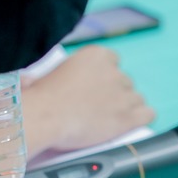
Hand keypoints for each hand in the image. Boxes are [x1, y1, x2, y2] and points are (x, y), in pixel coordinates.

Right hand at [22, 45, 155, 154]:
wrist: (45, 117)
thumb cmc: (39, 98)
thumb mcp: (46, 74)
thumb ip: (54, 74)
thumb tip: (29, 79)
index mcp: (97, 55)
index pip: (113, 61)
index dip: (105, 76)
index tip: (96, 86)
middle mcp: (114, 71)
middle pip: (124, 81)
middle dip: (115, 93)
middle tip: (98, 106)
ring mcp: (124, 94)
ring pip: (136, 98)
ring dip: (126, 107)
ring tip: (110, 118)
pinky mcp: (130, 116)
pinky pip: (148, 113)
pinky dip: (142, 118)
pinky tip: (132, 122)